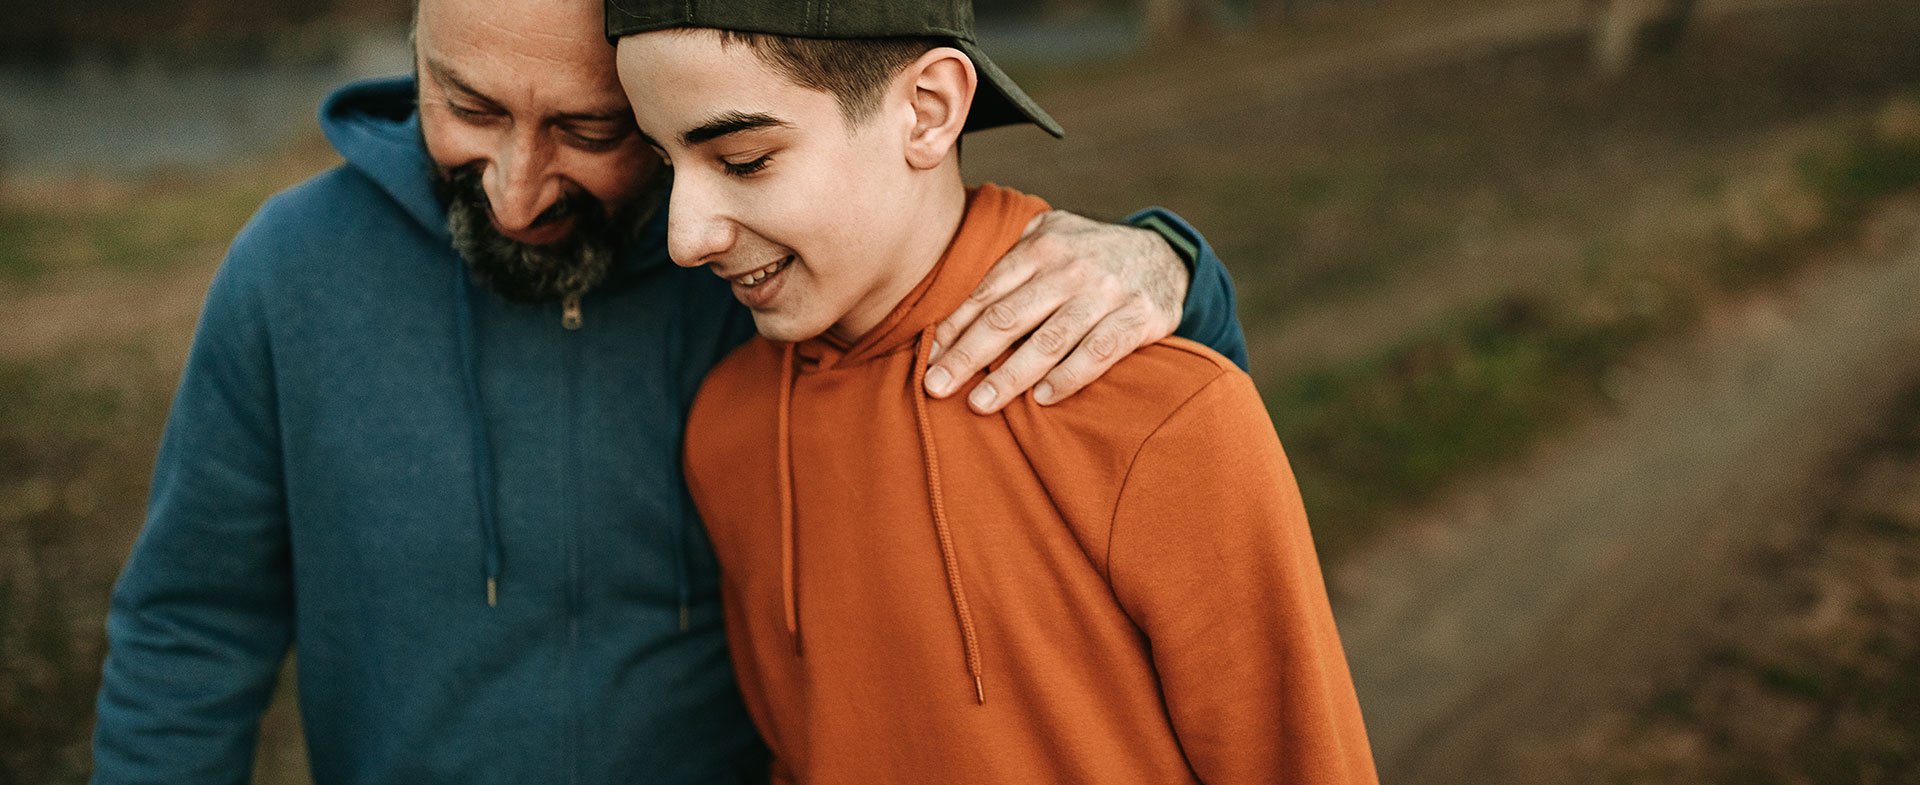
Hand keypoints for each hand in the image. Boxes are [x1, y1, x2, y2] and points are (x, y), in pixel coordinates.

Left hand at [924, 210, 1189, 413]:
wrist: (1166, 254)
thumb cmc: (1088, 254)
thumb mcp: (1049, 238)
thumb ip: (1008, 261)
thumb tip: (951, 301)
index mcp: (1040, 247)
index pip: (986, 294)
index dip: (953, 329)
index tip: (926, 360)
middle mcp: (1071, 268)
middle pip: (1008, 317)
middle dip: (967, 355)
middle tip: (935, 387)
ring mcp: (1106, 292)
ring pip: (1050, 339)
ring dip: (1011, 375)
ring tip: (980, 404)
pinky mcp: (1139, 317)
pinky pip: (1100, 351)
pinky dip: (1070, 376)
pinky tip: (1044, 399)